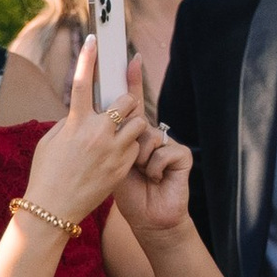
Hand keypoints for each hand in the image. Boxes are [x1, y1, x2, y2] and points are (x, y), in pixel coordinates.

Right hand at [24, 47, 152, 231]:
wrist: (53, 210)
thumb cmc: (46, 174)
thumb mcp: (50, 142)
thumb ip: (69, 122)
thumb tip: (84, 113)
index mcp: (76, 124)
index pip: (84, 83)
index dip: (89, 58)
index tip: (94, 40)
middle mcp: (98, 134)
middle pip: (127, 101)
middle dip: (127, 101)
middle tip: (119, 107)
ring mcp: (114, 151)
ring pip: (139, 124)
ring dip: (132, 123)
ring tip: (119, 132)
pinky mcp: (124, 167)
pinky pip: (136, 146)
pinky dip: (131, 145)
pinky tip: (116, 154)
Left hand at [108, 81, 194, 247]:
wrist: (147, 218)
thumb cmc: (126, 194)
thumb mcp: (103, 162)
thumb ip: (101, 138)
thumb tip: (94, 117)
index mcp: (129, 135)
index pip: (129, 103)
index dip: (131, 80)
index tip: (130, 57)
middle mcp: (150, 136)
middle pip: (139, 116)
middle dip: (129, 133)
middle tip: (127, 159)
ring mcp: (167, 144)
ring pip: (148, 136)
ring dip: (140, 159)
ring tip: (142, 175)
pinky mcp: (182, 155)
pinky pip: (163, 151)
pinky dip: (154, 168)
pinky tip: (156, 179)